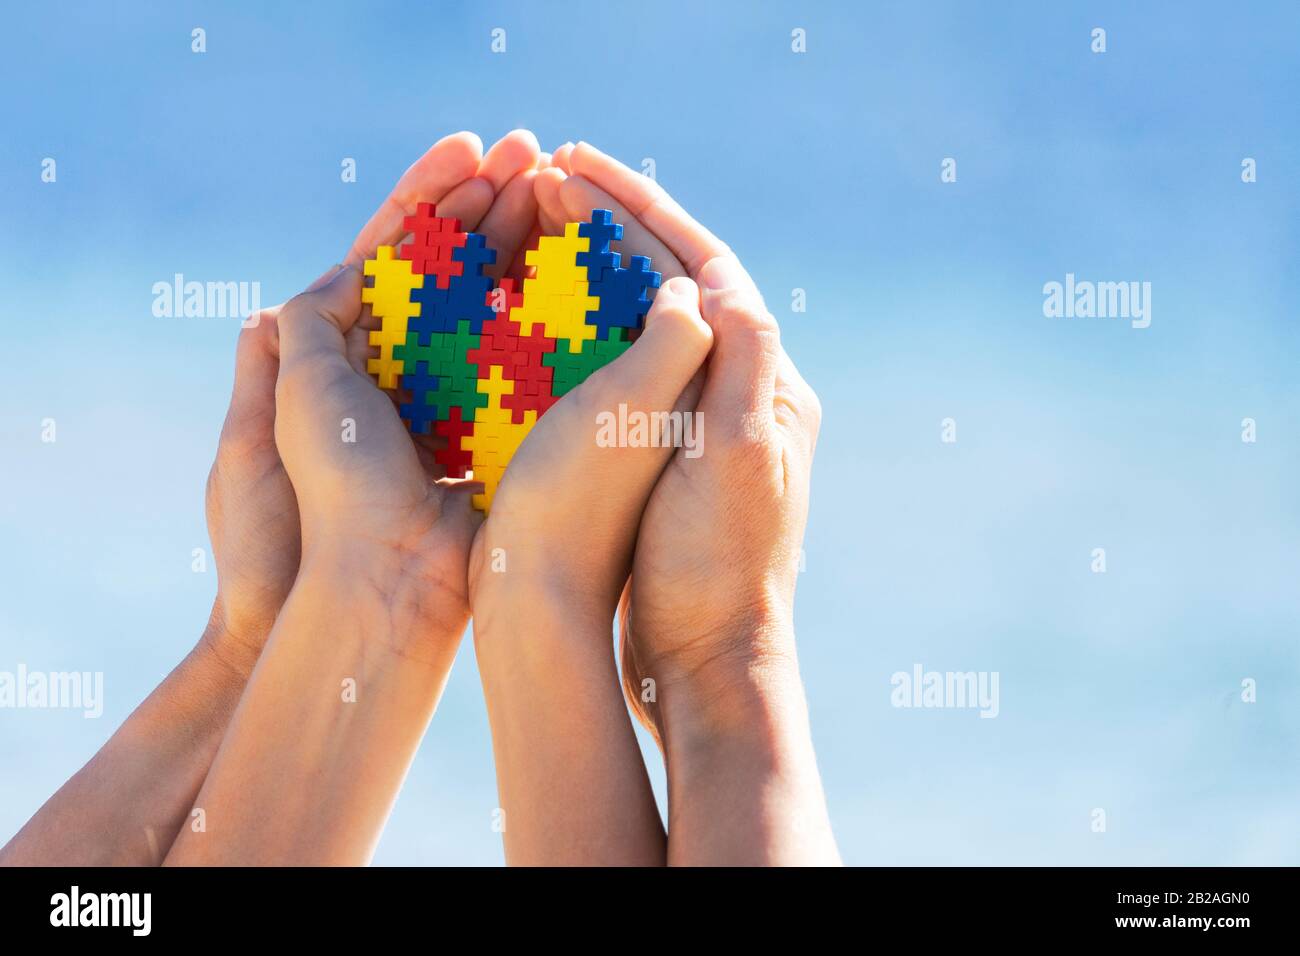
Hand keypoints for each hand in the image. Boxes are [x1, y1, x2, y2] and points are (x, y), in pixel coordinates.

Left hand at [203, 130, 540, 671]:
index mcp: (344, 360)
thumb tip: (330, 280)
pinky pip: (524, 367)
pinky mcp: (498, 437)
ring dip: (522, 251)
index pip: (390, 255)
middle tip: (534, 158)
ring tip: (559, 198)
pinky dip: (547, 322)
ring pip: (493, 309)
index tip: (473, 149)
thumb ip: (303, 330)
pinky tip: (578, 275)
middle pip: (450, 272)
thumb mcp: (280, 404)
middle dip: (488, 211)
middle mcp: (403, 377)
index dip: (430, 199)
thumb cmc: (317, 503)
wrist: (376, 593)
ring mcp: (455, 406)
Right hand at [534, 143, 835, 864]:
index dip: (640, 208)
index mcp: (765, 386)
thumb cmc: (714, 569)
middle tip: (546, 176)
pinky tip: (540, 316)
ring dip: (597, 269)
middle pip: (676, 284)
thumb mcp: (734, 456)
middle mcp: (740, 398)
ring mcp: (700, 430)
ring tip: (537, 225)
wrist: (702, 666)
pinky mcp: (665, 463)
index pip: (706, 266)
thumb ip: (733, 357)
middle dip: (615, 224)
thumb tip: (712, 277)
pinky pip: (626, 372)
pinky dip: (586, 331)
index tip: (575, 162)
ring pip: (647, 323)